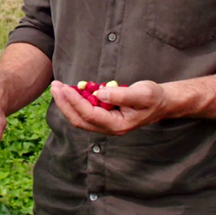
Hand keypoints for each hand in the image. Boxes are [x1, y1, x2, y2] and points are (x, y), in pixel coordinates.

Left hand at [50, 80, 168, 135]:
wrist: (161, 103)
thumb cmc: (153, 97)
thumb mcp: (142, 93)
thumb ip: (121, 95)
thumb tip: (99, 94)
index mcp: (118, 125)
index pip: (90, 115)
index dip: (75, 102)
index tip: (64, 88)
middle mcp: (109, 128)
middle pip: (80, 120)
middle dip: (64, 103)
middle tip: (54, 86)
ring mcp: (105, 125)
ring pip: (79, 118)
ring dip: (66, 103)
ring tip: (57, 86)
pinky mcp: (103, 118)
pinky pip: (84, 112)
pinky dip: (74, 102)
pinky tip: (68, 89)